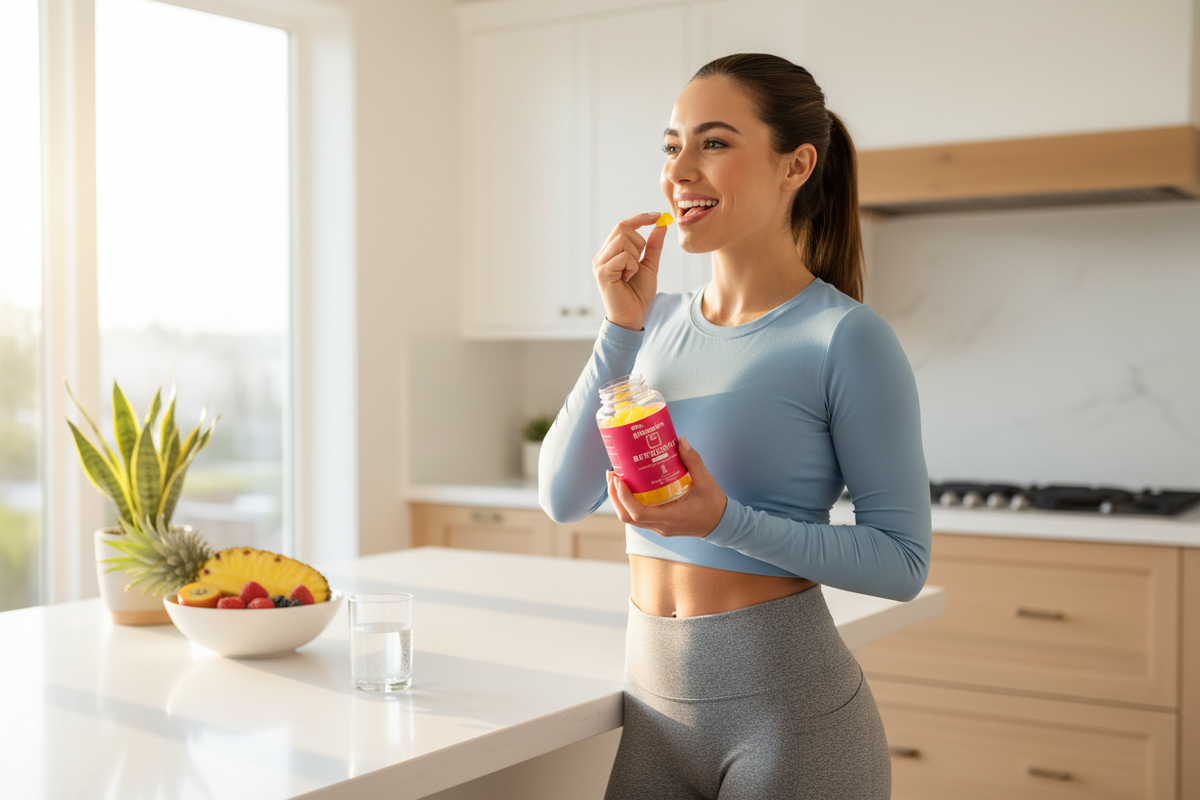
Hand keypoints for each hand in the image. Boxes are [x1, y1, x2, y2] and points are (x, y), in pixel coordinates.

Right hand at [592, 212, 667, 330]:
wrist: (633, 318)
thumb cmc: (638, 294)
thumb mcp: (650, 265)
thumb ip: (653, 246)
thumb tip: (661, 224)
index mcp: (610, 252)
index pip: (623, 225)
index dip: (641, 217)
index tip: (659, 215)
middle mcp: (601, 256)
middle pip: (623, 228)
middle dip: (639, 243)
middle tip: (638, 263)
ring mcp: (600, 264)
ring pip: (623, 240)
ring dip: (635, 256)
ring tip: (632, 273)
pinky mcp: (602, 273)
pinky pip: (623, 256)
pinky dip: (632, 266)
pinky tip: (628, 279)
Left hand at [607, 438, 726, 536]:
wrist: (721, 524)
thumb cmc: (714, 505)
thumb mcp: (706, 481)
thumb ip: (693, 461)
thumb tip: (680, 441)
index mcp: (670, 517)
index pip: (638, 513)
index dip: (624, 497)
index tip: (619, 479)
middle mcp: (660, 525)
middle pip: (627, 517)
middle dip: (615, 496)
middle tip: (612, 474)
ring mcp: (659, 527)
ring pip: (630, 518)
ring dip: (619, 500)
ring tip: (616, 479)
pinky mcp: (659, 524)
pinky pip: (638, 517)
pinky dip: (628, 503)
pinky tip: (629, 487)